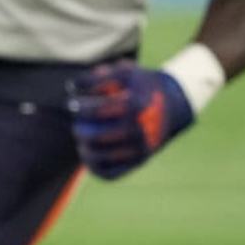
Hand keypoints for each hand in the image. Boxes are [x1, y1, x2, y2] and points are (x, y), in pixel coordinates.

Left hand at [67, 60, 194, 179]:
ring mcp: (141, 149)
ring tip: (82, 138)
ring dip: (84, 148)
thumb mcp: (123, 71)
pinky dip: (93, 165)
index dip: (80, 107)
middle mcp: (140, 130)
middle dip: (79, 129)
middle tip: (77, 124)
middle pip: (97, 136)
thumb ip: (96, 77)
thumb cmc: (139, 85)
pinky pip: (109, 173)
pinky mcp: (138, 162)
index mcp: (135, 105)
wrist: (172, 104)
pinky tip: (87, 152)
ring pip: (99, 157)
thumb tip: (72, 87)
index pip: (97, 110)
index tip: (72, 103)